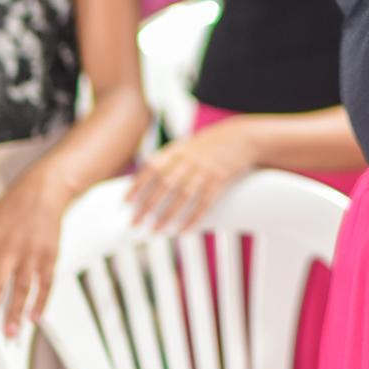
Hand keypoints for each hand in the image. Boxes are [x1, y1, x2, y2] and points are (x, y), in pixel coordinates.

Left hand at [0, 171, 65, 336]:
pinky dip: (42, 301)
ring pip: (22, 287)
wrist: (43, 190)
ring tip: (11, 332)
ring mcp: (30, 253)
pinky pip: (46, 282)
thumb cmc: (11, 208)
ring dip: (16, 311)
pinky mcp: (49, 255)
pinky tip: (36, 317)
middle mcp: (7, 249)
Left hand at [128, 119, 258, 231]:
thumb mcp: (187, 146)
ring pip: (182, 196)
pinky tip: (183, 230)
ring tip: (155, 230)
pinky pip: (204, 202)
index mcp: (177, 150)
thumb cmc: (210, 145)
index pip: (151, 167)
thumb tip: (147, 182)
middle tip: (134, 223)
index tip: (125, 202)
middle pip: (164, 185)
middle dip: (147, 206)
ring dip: (167, 215)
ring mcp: (205, 170)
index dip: (137, 185)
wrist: (242, 138)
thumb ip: (169, 161)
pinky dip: (193, 218)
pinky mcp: (220, 181)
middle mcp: (189, 160)